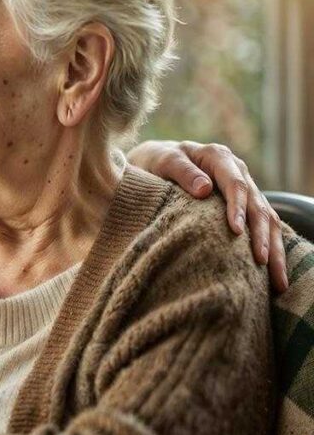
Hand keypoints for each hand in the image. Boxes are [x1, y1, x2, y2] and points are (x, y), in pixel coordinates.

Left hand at [127, 139, 286, 291]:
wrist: (156, 160)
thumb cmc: (157, 160)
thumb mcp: (164, 161)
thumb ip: (182, 171)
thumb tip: (205, 189)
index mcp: (219, 157)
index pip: (235, 184)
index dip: (238, 208)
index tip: (237, 231)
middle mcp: (237, 171)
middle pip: (257, 204)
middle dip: (263, 234)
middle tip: (263, 261)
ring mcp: (244, 187)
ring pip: (267, 217)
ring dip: (274, 246)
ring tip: (277, 276)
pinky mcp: (244, 203)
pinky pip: (263, 224)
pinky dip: (270, 245)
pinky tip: (273, 269)